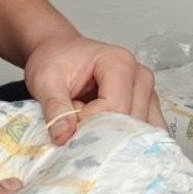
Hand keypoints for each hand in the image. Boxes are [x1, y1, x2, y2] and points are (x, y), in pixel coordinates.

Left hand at [23, 33, 165, 144]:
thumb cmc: (55, 60)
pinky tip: (103, 130)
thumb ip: (55, 107)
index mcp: (119, 62)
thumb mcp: (45, 80)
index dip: (90, 122)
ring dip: (112, 137)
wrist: (59, 51)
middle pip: (130, 123)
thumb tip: (63, 137)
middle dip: (101, 131)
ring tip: (88, 119)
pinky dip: (123, 141)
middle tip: (77, 118)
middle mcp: (140, 77)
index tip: (70, 117)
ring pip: (139, 134)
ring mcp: (147, 94)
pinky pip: (144, 136)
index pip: (115, 108)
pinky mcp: (147, 109)